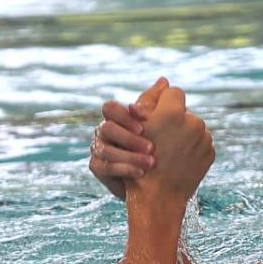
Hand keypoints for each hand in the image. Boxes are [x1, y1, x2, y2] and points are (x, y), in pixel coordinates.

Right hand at [89, 77, 165, 199]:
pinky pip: (103, 167)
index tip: (144, 126)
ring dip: (130, 156)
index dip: (125, 115)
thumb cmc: (159, 149)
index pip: (111, 108)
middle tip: (152, 148)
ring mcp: (98, 149)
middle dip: (129, 138)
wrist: (155, 183)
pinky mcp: (98, 167)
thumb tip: (164, 80)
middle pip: (106, 127)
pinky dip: (124, 169)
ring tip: (151, 163)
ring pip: (105, 149)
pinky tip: (141, 173)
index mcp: (118, 118)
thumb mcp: (161, 126)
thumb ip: (159, 105)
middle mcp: (105, 131)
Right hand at [132, 86, 213, 203]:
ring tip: (168, 151)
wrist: (157, 196)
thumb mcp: (139, 127)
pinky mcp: (211, 154)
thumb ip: (151, 101)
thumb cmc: (138, 158)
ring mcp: (205, 139)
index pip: (173, 93)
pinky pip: (201, 144)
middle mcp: (193, 122)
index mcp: (173, 112)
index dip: (162, 104)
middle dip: (174, 121)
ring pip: (194, 128)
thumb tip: (164, 79)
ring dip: (183, 135)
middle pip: (184, 112)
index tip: (154, 117)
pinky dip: (191, 149)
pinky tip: (178, 160)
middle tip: (161, 137)